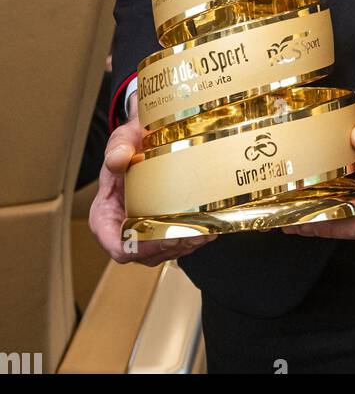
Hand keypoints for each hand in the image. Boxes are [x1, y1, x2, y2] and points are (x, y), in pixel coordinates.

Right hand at [89, 92, 216, 265]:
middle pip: (146, 254)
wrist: (147, 140)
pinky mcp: (162, 229)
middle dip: (172, 247)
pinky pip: (177, 243)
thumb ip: (117, 147)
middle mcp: (122, 229)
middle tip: (195, 233)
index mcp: (105, 215)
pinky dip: (193, 239)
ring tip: (207, 230)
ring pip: (164, 252)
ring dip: (187, 245)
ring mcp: (143, 231)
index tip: (164, 238)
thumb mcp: (122, 140)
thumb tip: (118, 158)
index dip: (141, 248)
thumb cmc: (130, 144)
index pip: (117, 245)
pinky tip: (210, 228)